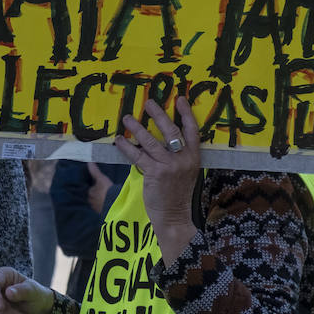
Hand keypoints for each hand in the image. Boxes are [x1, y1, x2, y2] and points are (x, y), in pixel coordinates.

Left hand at [86, 162, 113, 212]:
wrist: (115, 203)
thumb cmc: (106, 190)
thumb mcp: (101, 178)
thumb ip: (94, 170)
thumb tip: (89, 162)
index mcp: (89, 193)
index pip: (89, 189)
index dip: (93, 186)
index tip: (97, 185)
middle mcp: (91, 201)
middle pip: (92, 196)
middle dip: (96, 194)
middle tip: (102, 191)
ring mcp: (97, 208)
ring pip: (97, 203)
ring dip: (100, 201)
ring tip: (105, 197)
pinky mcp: (103, 213)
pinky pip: (102, 208)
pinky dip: (105, 206)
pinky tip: (109, 204)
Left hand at [115, 97, 200, 230]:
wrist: (174, 215)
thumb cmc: (177, 193)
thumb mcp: (185, 172)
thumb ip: (177, 156)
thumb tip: (160, 139)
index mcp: (194, 157)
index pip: (193, 131)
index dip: (186, 113)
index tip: (180, 98)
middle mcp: (183, 159)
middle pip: (171, 130)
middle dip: (159, 114)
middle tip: (149, 102)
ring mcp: (169, 166)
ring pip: (151, 141)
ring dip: (137, 127)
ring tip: (128, 117)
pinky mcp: (155, 173)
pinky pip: (138, 155)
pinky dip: (127, 147)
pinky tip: (119, 140)